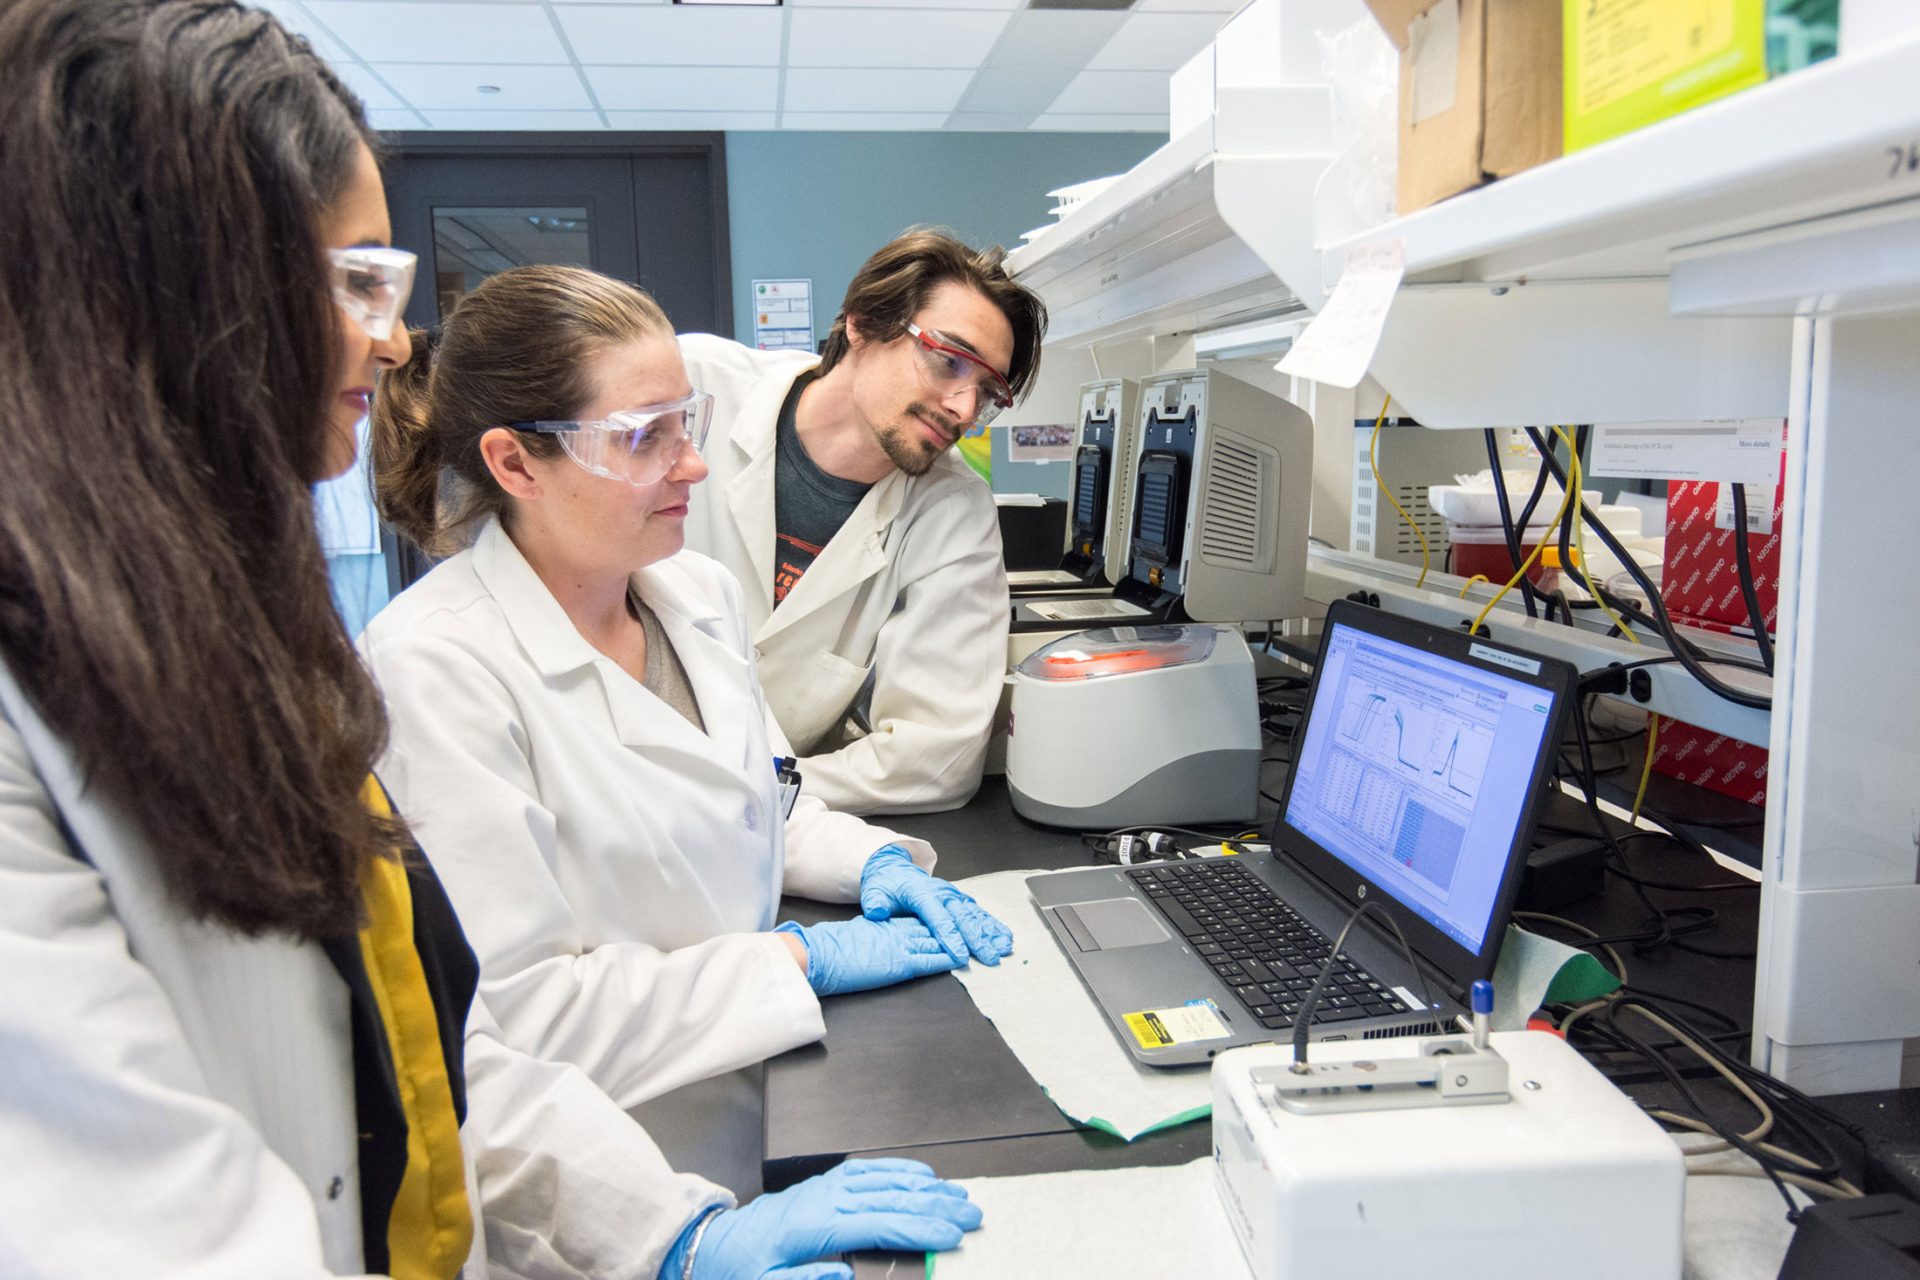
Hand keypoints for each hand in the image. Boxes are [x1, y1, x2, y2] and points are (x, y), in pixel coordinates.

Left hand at [689, 1158, 981, 1279]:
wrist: (715, 1245)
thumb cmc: (742, 1269)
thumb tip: (846, 1276)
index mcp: (814, 1226)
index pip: (878, 1224)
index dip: (917, 1229)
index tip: (948, 1236)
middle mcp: (824, 1199)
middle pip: (891, 1198)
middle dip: (935, 1206)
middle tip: (970, 1216)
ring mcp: (826, 1187)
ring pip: (885, 1180)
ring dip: (926, 1187)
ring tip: (958, 1196)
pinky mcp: (825, 1183)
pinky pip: (868, 1170)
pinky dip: (899, 1169)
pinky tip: (922, 1175)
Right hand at [776, 916, 961, 996]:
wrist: (819, 953)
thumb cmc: (829, 948)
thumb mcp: (854, 935)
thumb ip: (870, 934)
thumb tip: (874, 937)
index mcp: (883, 925)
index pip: (914, 922)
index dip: (932, 924)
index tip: (946, 925)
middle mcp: (895, 932)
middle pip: (929, 930)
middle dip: (950, 931)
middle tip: (971, 932)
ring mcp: (899, 947)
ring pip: (934, 943)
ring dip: (955, 945)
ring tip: (974, 947)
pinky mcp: (900, 964)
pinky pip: (929, 961)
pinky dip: (945, 959)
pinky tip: (958, 959)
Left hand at [860, 846, 1013, 965]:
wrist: (896, 870)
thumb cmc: (887, 885)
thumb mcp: (875, 891)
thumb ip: (875, 903)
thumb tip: (876, 912)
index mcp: (922, 893)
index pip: (939, 918)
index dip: (951, 938)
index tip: (961, 956)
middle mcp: (943, 893)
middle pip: (963, 918)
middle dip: (977, 940)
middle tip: (990, 958)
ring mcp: (954, 896)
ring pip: (975, 915)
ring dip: (990, 932)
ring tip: (1004, 948)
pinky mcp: (960, 900)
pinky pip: (979, 912)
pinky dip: (993, 925)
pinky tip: (1005, 937)